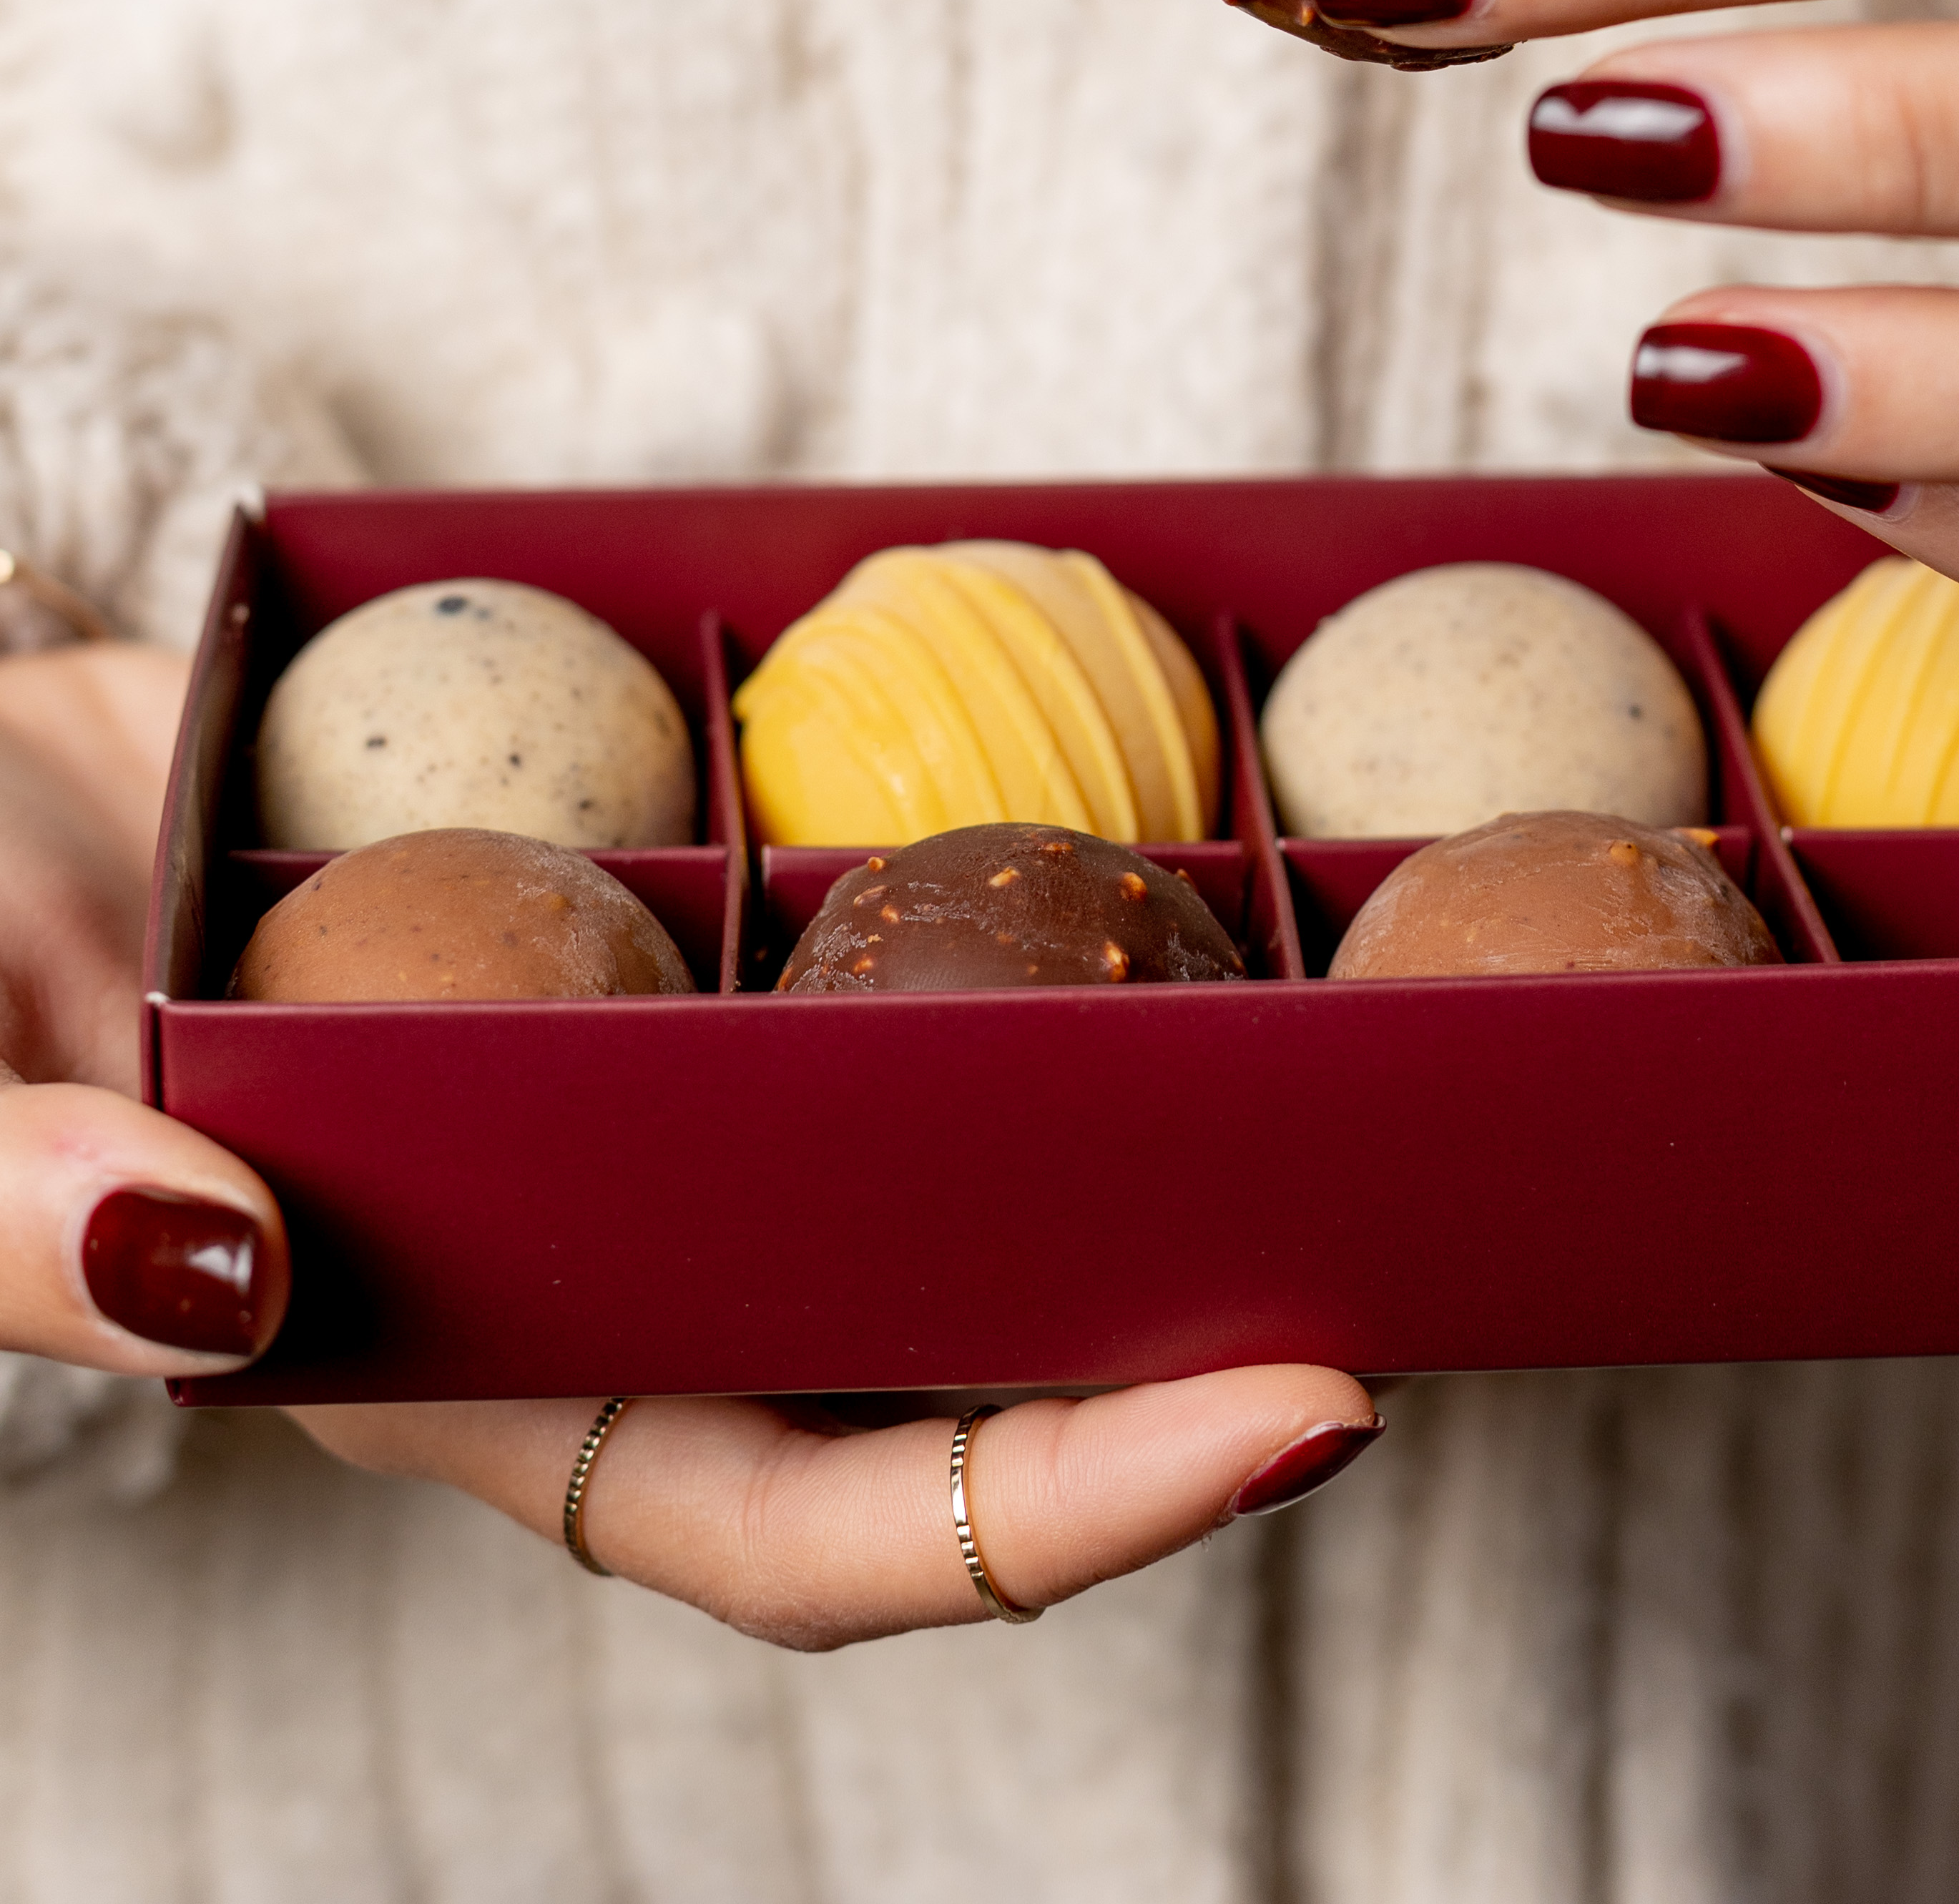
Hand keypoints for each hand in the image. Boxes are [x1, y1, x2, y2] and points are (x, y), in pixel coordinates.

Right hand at [0, 646, 1376, 1633]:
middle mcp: (608, 1262)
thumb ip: (20, 1211)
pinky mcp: (656, 931)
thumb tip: (203, 1280)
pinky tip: (1130, 821)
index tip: (1313, 1407)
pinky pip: (869, 956)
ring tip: (1364, 1056)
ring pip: (945, 1159)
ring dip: (1139, 1128)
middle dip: (1187, 1330)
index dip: (1062, 1507)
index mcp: (472, 1379)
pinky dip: (1003, 919)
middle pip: (951, 1360)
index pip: (812, 1521)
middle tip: (1433, 1230)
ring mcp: (650, 1093)